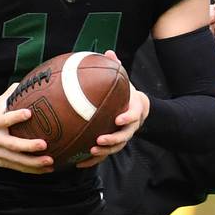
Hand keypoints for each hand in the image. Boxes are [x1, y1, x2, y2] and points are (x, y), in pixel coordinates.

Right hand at [0, 84, 53, 173]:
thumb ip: (9, 95)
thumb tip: (25, 82)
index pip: (4, 119)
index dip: (15, 117)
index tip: (28, 113)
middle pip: (13, 145)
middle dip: (29, 146)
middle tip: (44, 144)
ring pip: (17, 160)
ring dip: (34, 163)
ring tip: (50, 162)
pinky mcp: (1, 162)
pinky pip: (18, 167)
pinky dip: (32, 170)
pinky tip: (46, 170)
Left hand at [76, 50, 149, 167]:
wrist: (136, 108)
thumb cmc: (126, 93)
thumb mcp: (124, 80)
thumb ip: (117, 68)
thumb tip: (108, 52)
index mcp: (133, 111)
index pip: (133, 116)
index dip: (127, 118)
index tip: (118, 119)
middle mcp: (129, 126)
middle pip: (124, 137)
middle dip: (112, 140)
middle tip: (99, 140)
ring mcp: (122, 137)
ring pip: (115, 148)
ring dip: (103, 153)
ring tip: (90, 152)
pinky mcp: (113, 145)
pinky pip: (104, 156)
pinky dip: (92, 161)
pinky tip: (78, 163)